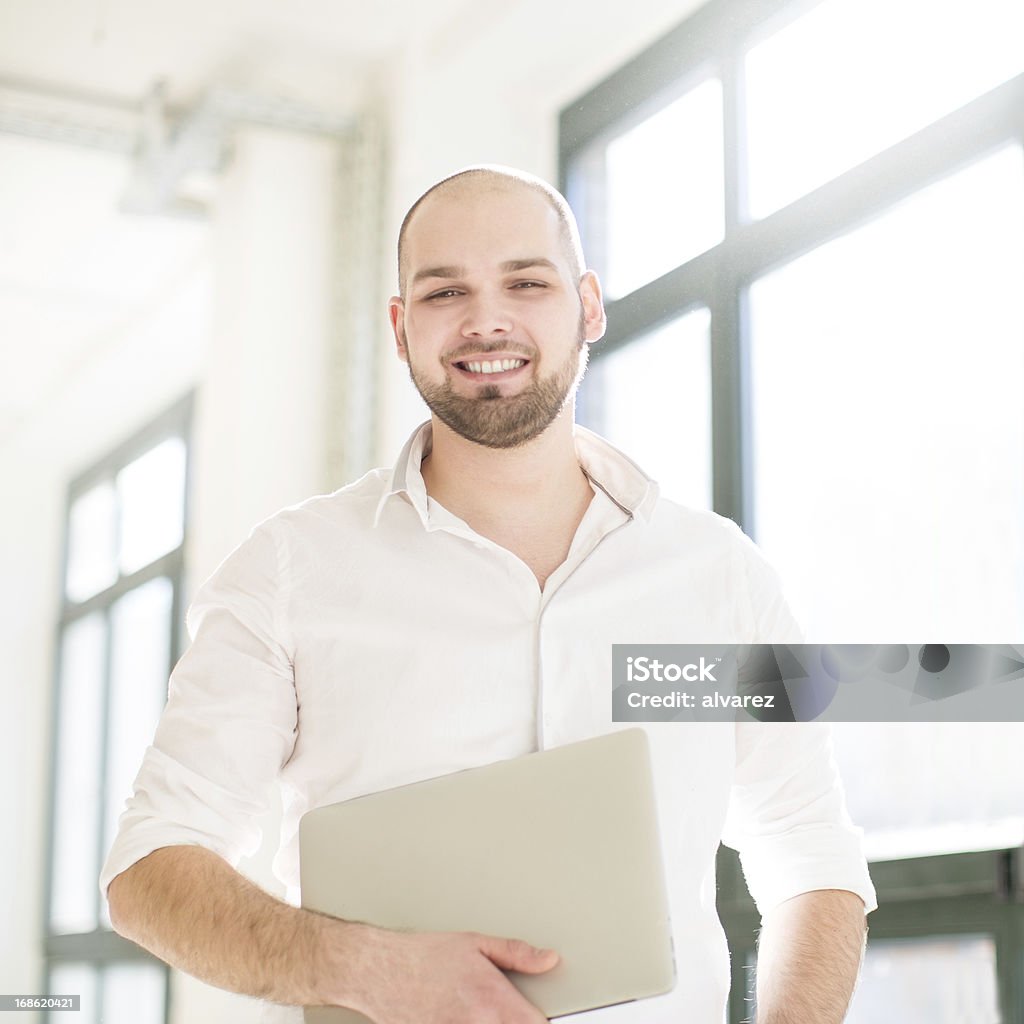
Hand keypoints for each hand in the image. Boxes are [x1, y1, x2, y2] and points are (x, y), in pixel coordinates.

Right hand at [339, 926, 558, 1022]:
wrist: (379, 971)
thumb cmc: (423, 955)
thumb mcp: (475, 943)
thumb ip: (516, 953)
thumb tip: (549, 959)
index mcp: (492, 998)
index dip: (541, 1021)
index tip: (540, 1016)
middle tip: (509, 1012)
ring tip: (480, 1012)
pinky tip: (465, 1017)